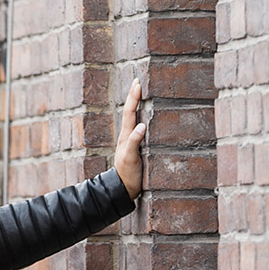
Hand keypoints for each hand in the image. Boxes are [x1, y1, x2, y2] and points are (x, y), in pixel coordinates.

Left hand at [114, 79, 145, 198]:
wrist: (123, 189)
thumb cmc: (128, 174)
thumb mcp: (131, 159)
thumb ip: (134, 142)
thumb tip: (142, 125)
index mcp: (126, 136)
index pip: (130, 112)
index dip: (134, 97)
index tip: (138, 83)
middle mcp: (127, 135)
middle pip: (130, 111)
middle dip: (133, 95)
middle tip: (138, 80)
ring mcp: (130, 141)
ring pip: (132, 118)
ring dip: (136, 104)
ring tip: (140, 92)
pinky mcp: (135, 147)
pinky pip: (137, 127)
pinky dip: (140, 116)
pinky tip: (144, 115)